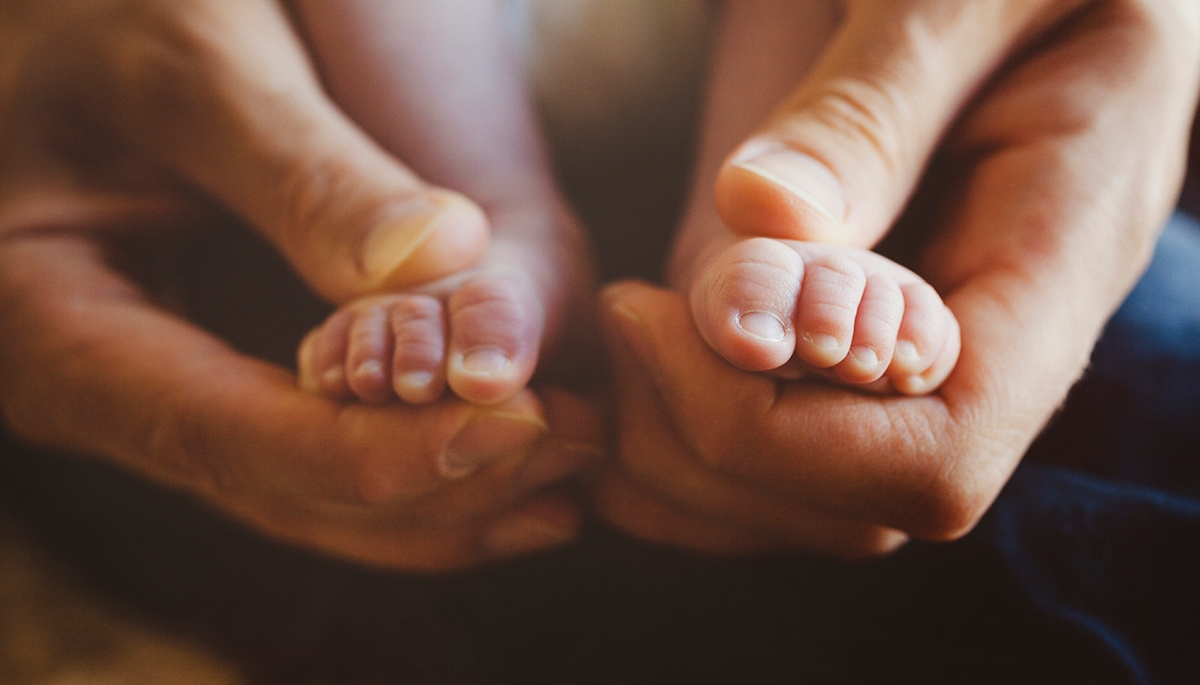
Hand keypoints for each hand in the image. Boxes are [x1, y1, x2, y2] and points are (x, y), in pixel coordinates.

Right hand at [0, 0, 603, 570]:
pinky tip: (515, 464)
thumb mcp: (196, 67)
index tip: (523, 428)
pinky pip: (317, 463)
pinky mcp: (214, 394)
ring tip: (576, 468)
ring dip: (448, 497)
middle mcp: (101, 399)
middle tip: (581, 447)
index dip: (387, 454)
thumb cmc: (107, 23)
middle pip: (287, 490)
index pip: (236, 437)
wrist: (75, 34)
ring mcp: (158, 408)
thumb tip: (447, 261)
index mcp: (51, 330)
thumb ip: (305, 170)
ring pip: (312, 499)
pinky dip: (419, 471)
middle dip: (442, 485)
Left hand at [597, 0, 1199, 556]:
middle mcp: (994, 334)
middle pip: (854, 506)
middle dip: (708, 449)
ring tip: (622, 336)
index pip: (936, 455)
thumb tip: (756, 213)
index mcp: (1057, 261)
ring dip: (685, 456)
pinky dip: (685, 425)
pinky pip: (784, 435)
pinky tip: (631, 353)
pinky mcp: (861, 327)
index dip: (779, 434)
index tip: (661, 322)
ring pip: (811, 497)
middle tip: (624, 321)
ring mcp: (925, 341)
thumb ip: (874, 106)